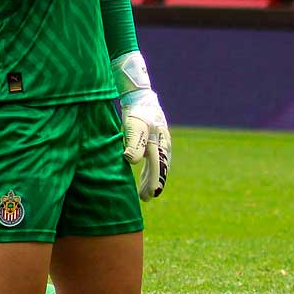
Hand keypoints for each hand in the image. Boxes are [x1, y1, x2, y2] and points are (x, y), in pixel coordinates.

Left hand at [113, 52, 171, 200]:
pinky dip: (148, 171)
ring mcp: (160, 142)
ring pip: (157, 165)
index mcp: (158, 142)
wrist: (140, 96)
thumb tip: (131, 160)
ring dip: (150, 179)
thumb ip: (133, 143)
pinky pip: (154, 159)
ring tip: (144, 194)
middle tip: (147, 198)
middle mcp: (162, 144)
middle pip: (159, 168)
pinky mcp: (154, 141)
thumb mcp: (132, 127)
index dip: (155, 181)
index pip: (158, 166)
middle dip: (153, 183)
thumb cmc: (135, 112)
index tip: (152, 195)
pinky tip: (142, 179)